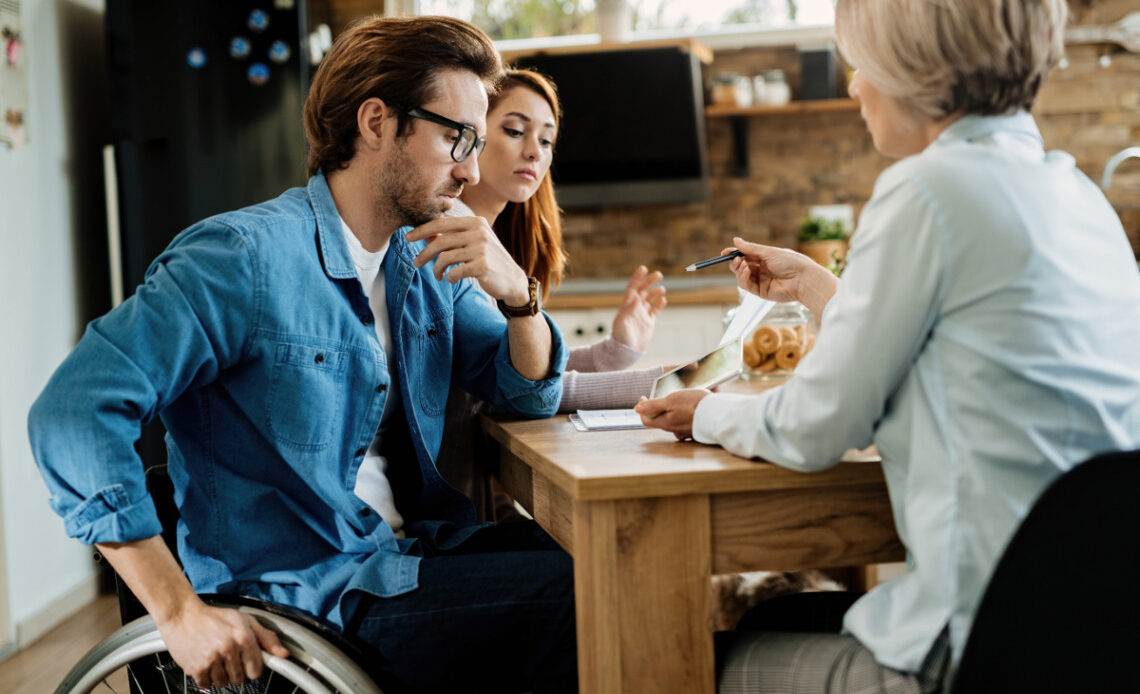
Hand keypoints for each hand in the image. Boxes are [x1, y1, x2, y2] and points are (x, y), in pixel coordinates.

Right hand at [157, 599, 289, 688]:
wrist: (183, 615)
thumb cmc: (214, 617)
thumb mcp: (245, 620)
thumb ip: (266, 638)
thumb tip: (284, 654)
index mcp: (243, 636)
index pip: (256, 670)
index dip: (252, 668)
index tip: (247, 664)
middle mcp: (229, 648)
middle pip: (240, 679)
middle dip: (236, 671)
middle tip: (227, 658)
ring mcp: (212, 659)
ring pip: (223, 683)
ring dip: (220, 675)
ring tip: (215, 658)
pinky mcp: (196, 668)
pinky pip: (207, 685)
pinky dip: (206, 678)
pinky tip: (205, 663)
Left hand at [406, 216, 530, 305]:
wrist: (513, 280)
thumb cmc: (489, 260)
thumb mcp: (474, 242)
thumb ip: (453, 236)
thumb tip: (426, 234)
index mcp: (475, 222)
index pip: (441, 223)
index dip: (422, 230)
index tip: (407, 237)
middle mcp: (479, 232)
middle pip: (440, 241)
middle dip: (424, 253)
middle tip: (415, 263)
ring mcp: (481, 249)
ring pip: (445, 258)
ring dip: (436, 269)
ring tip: (437, 275)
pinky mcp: (482, 266)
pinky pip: (454, 272)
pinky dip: (449, 278)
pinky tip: (451, 280)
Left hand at [611, 266, 666, 351]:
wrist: (626, 352)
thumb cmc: (621, 338)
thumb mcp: (622, 323)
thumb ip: (628, 310)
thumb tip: (636, 296)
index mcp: (626, 306)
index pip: (632, 288)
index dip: (637, 278)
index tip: (643, 268)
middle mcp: (634, 309)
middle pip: (643, 291)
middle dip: (649, 281)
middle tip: (658, 274)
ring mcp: (641, 315)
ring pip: (649, 299)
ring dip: (655, 292)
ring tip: (662, 288)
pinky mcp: (648, 322)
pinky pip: (655, 310)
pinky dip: (659, 304)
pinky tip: (663, 300)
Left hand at [634, 389, 710, 439]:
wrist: (720, 414)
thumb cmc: (695, 405)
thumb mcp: (671, 401)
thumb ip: (653, 406)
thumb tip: (636, 409)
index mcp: (665, 423)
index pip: (646, 419)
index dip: (642, 407)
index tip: (644, 396)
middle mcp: (674, 430)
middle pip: (660, 419)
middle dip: (660, 406)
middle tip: (666, 395)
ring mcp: (686, 431)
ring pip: (674, 420)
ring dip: (675, 410)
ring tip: (684, 398)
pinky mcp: (697, 430)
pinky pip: (687, 422)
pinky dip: (687, 415)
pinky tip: (694, 408)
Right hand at [726, 238, 812, 303]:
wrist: (803, 279)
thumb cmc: (791, 262)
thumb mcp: (768, 252)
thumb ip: (750, 248)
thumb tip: (735, 240)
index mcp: (765, 258)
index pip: (746, 255)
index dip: (735, 254)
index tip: (724, 252)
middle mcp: (762, 270)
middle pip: (742, 267)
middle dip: (735, 262)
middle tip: (735, 259)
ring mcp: (761, 281)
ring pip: (742, 277)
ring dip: (739, 270)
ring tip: (742, 265)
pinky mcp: (761, 292)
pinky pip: (747, 285)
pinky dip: (743, 278)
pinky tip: (746, 271)